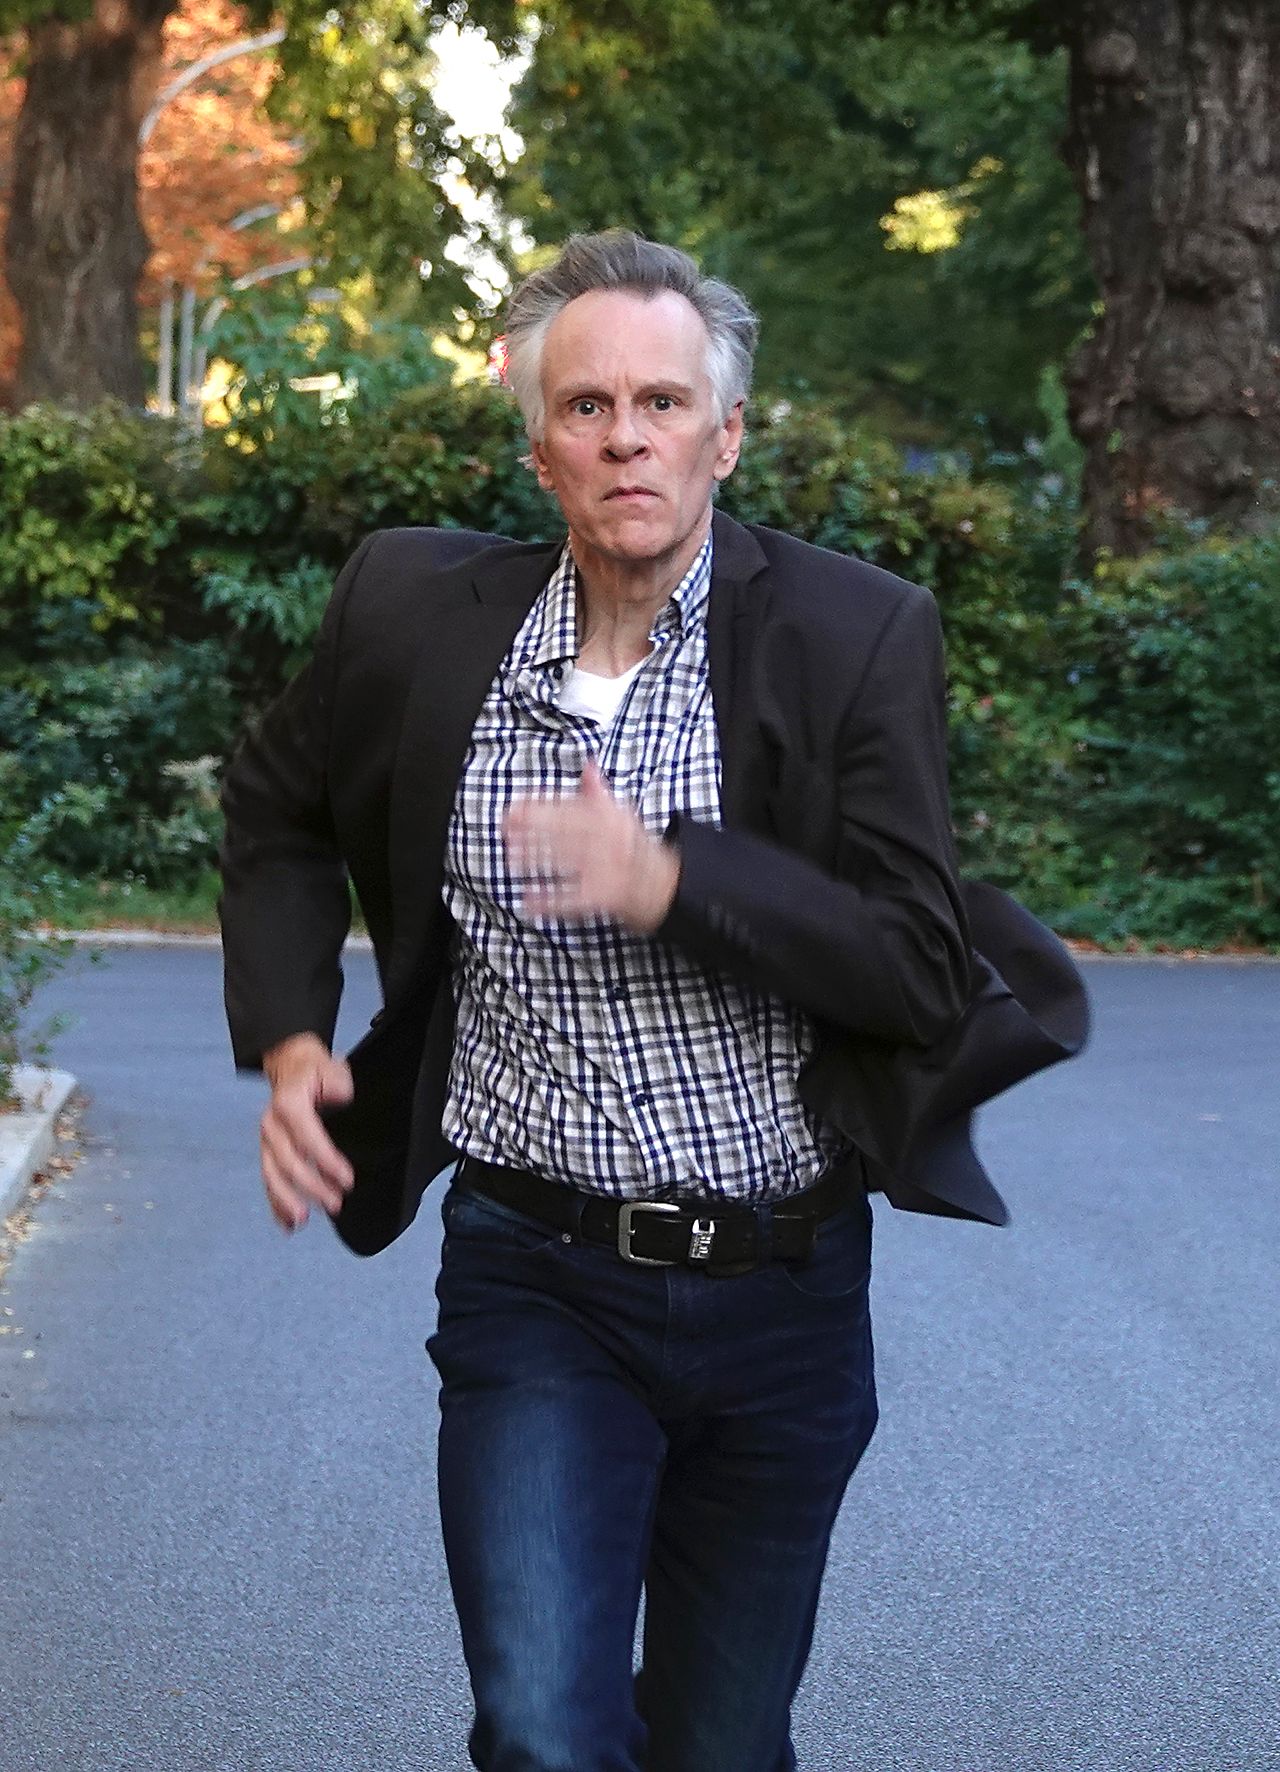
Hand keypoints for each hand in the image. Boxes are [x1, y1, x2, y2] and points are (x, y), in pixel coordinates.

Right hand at [259, 1032, 354, 1231]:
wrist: (292, 1068)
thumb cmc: (317, 1073)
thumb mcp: (332, 1069)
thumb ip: (337, 1083)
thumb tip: (341, 1097)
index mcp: (288, 1103)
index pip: (307, 1137)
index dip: (326, 1161)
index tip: (347, 1180)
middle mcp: (272, 1124)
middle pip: (287, 1161)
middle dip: (310, 1186)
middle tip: (335, 1204)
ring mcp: (267, 1140)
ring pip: (272, 1175)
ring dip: (286, 1200)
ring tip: (302, 1221)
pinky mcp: (268, 1153)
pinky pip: (269, 1181)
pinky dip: (276, 1204)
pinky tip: (288, 1225)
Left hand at [504, 759, 680, 933]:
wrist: (664, 885)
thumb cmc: (636, 848)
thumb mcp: (623, 815)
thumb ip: (599, 793)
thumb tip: (588, 764)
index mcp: (612, 818)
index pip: (571, 808)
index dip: (541, 806)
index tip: (515, 806)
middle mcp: (610, 841)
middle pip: (566, 832)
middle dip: (533, 830)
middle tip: (505, 830)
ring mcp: (606, 870)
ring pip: (566, 862)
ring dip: (536, 860)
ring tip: (510, 858)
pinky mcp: (603, 897)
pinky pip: (571, 899)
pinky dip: (548, 901)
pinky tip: (528, 901)